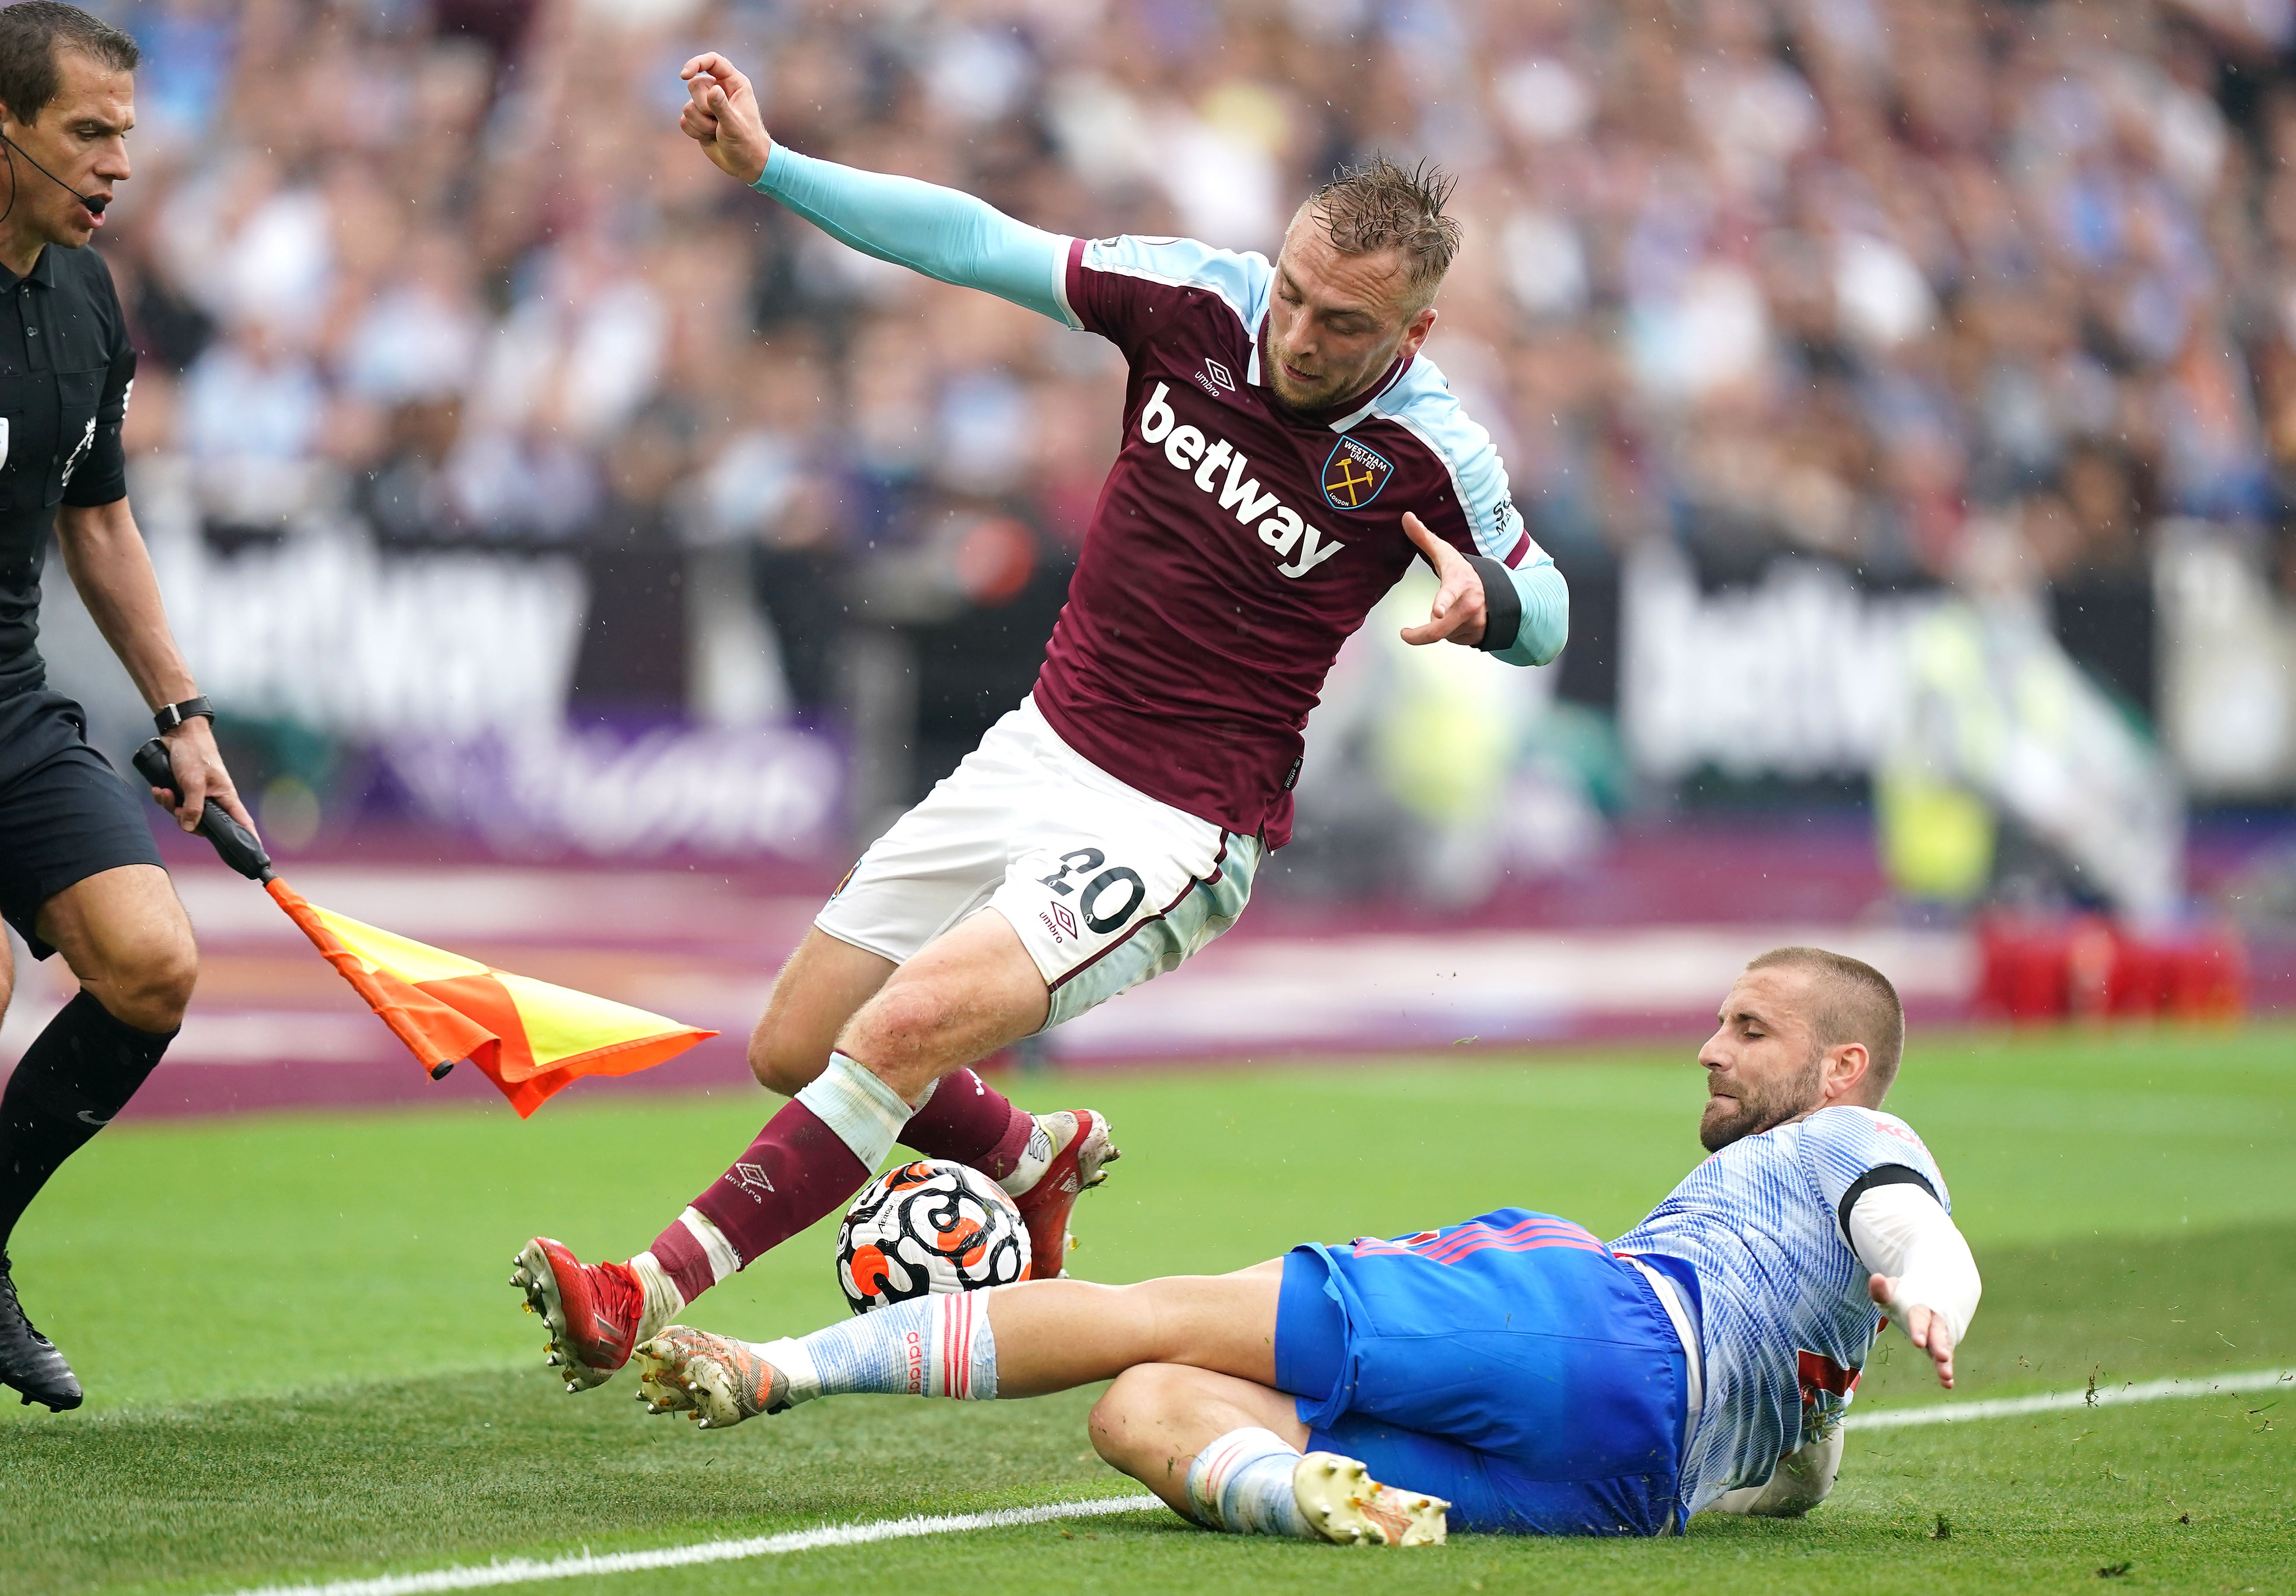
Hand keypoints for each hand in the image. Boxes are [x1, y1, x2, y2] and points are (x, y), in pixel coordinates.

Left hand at [153, 717, 256, 837]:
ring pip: (184, 815)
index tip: (255, 854)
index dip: (248, 838)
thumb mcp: (193, 781)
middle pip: (203, 824)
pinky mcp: (184, 790)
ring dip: (170, 806)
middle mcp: (214, 799)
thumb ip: (193, 807)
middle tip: (176, 809)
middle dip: (185, 819)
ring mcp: (198, 796)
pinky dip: (164, 798)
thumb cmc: (195, 753)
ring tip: (163, 791)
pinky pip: (174, 804)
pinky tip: (158, 789)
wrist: (180, 734)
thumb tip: (190, 828)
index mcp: (226, 797)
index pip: (242, 823)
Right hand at [680, 52, 771, 184]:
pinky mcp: (698, 120)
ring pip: (687, 106)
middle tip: (718, 121)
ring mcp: (707, 105)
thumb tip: (712, 89)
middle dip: (703, 107)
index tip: (684, 75)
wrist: (746, 164)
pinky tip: (709, 137)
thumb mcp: (735, 125)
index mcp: (734, 84)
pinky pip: (684, 121)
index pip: (713, 61)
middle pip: (694, 85)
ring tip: (716, 131)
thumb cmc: (747, 143)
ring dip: (701, 123)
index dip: (696, 63)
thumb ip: (722, 107)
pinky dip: (695, 131)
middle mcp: (719, 90)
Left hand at [1398, 512, 1486, 647]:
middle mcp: (1469, 605)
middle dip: (1420, 635)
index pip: (1449, 593)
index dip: (1442, 603)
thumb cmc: (1464, 571)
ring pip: (1445, 634)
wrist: (1497, 591)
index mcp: (1459, 584)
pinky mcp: (1477, 636)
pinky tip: (1460, 620)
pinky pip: (1455, 639)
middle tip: (1405, 634)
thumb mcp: (1446, 554)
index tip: (1437, 612)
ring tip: (1449, 611)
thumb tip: (1406, 516)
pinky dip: (1452, 632)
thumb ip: (1424, 537)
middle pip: (1439, 630)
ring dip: (1441, 627)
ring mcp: (1475, 623)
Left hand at [1870, 1273, 1955, 1388]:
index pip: (1919, 1317)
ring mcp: (1940, 1335)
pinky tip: (1947, 1384)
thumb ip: (1883, 1290)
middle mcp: (1934, 1321)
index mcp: (1921, 1307)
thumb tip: (1876, 1278)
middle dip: (1939, 1345)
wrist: (1937, 1290)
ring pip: (1944, 1347)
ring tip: (1946, 1375)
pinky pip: (1945, 1358)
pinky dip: (1946, 1370)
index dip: (1918, 1329)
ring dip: (1945, 1361)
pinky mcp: (1942, 1346)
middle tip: (1941, 1356)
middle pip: (1937, 1333)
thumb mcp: (1894, 1291)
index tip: (1918, 1342)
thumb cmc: (1907, 1296)